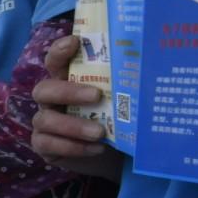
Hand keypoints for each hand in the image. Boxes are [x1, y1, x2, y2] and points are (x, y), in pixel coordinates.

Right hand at [30, 35, 124, 181]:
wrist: (111, 155)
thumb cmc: (116, 121)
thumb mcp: (120, 101)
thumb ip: (123, 86)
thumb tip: (153, 67)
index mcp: (66, 83)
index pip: (55, 62)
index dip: (59, 51)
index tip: (75, 42)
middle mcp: (51, 100)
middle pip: (44, 90)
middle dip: (68, 92)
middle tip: (96, 96)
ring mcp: (45, 123)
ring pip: (45, 120)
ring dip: (73, 126)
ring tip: (100, 132)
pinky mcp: (43, 145)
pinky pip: (48, 144)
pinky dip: (73, 146)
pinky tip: (96, 148)